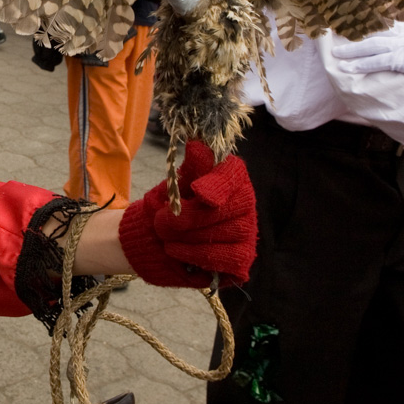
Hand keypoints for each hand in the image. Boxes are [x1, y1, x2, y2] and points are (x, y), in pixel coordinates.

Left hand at [117, 141, 257, 287]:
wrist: (156, 238)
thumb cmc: (170, 205)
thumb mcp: (176, 183)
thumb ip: (191, 167)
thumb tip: (197, 145)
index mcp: (230, 177)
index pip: (233, 174)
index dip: (216, 183)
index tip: (196, 191)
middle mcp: (245, 203)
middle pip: (227, 208)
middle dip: (189, 217)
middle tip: (162, 221)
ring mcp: (247, 232)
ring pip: (225, 234)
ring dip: (187, 237)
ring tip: (164, 235)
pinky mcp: (241, 259)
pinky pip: (227, 258)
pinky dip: (197, 255)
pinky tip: (175, 250)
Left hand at [332, 21, 403, 92]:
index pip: (386, 24)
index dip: (369, 23)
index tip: (354, 21)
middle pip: (374, 32)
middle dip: (355, 34)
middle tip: (337, 35)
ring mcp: (403, 46)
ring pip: (370, 46)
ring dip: (352, 51)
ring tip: (336, 54)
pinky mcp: (402, 59)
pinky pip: (377, 62)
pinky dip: (362, 64)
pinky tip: (349, 67)